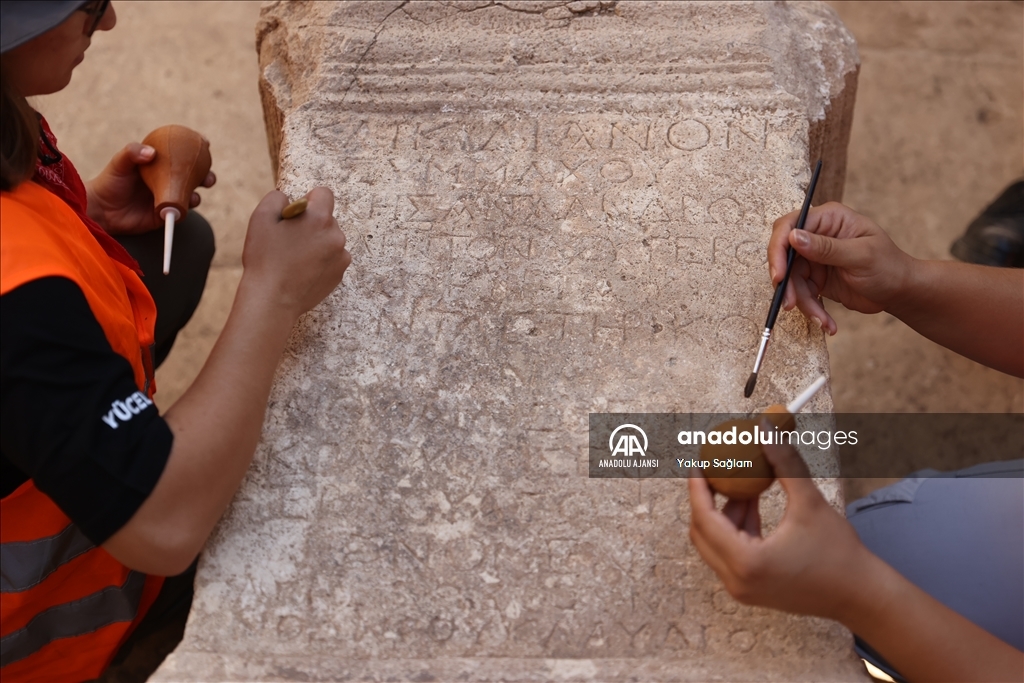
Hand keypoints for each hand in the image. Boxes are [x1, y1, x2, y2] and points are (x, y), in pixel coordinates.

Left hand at [86, 142, 215, 234]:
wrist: (102, 210)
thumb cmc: (110, 182)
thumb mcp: (119, 163)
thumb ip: (132, 153)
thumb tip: (152, 152)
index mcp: (159, 164)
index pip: (181, 153)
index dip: (196, 147)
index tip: (205, 143)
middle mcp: (166, 179)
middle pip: (193, 174)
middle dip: (207, 173)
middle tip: (208, 176)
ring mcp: (168, 196)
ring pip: (191, 192)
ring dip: (199, 191)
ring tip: (198, 191)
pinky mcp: (166, 214)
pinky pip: (182, 210)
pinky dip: (188, 206)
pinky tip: (187, 203)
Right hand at [240, 188, 351, 317]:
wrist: (273, 299)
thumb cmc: (264, 258)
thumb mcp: (261, 218)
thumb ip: (277, 198)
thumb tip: (290, 199)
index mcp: (319, 218)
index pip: (324, 194)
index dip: (308, 200)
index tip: (296, 214)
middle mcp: (336, 235)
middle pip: (326, 218)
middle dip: (311, 224)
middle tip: (290, 240)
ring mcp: (341, 256)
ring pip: (329, 239)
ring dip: (316, 242)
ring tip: (295, 257)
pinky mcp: (340, 273)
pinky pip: (332, 258)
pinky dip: (321, 260)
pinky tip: (302, 270)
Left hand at [688, 419, 869, 620]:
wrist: (862, 595)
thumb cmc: (840, 552)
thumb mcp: (809, 501)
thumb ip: (783, 462)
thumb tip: (764, 427)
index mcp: (746, 562)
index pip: (704, 519)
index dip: (697, 488)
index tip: (698, 463)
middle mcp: (737, 581)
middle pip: (702, 532)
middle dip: (705, 499)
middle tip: (713, 471)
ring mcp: (742, 589)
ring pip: (715, 543)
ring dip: (724, 512)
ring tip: (744, 484)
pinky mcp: (751, 590)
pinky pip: (730, 553)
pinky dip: (736, 528)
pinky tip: (752, 503)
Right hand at [768, 202, 914, 334]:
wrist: (899, 292)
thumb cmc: (889, 267)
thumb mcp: (861, 256)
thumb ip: (826, 247)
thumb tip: (793, 237)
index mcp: (829, 219)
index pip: (789, 226)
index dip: (778, 249)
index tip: (779, 275)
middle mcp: (817, 235)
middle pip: (785, 255)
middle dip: (787, 283)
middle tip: (791, 304)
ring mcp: (814, 257)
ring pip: (791, 279)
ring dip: (803, 302)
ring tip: (822, 321)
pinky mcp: (815, 278)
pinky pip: (801, 293)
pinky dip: (811, 309)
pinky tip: (827, 322)